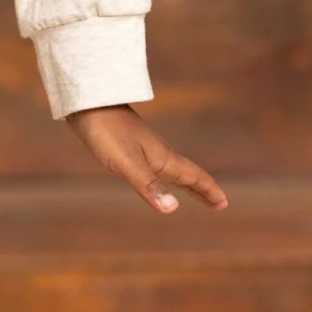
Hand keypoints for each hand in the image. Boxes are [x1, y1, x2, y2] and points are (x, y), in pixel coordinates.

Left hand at [65, 104, 226, 214]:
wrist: (88, 102)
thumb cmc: (107, 132)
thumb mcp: (127, 163)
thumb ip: (148, 186)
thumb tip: (172, 209)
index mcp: (162, 158)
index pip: (193, 176)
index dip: (208, 191)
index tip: (223, 203)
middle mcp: (157, 153)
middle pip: (186, 173)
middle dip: (202, 189)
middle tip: (217, 202)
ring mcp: (143, 147)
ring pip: (171, 168)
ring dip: (185, 180)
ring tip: (191, 190)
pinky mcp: (129, 144)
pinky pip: (154, 164)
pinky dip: (162, 174)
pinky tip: (153, 172)